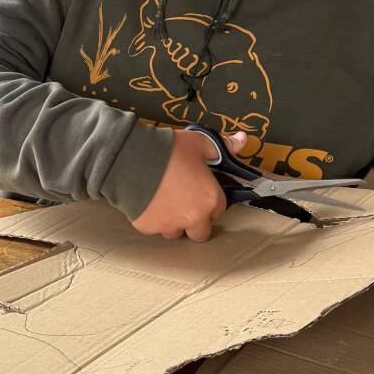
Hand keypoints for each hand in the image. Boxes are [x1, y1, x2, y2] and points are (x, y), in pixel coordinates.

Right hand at [131, 130, 247, 241]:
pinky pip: (154, 228)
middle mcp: (193, 217)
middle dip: (195, 222)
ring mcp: (169, 225)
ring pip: (176, 232)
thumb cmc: (168, 150)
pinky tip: (147, 201)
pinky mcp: (148, 227)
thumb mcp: (199, 142)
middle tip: (184, 203)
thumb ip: (222, 146)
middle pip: (200, 233)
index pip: (218, 211)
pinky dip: (152, 218)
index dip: (210, 202)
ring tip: (164, 202)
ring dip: (174, 222)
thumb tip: (242, 140)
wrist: (131, 159)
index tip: (201, 193)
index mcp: (210, 199)